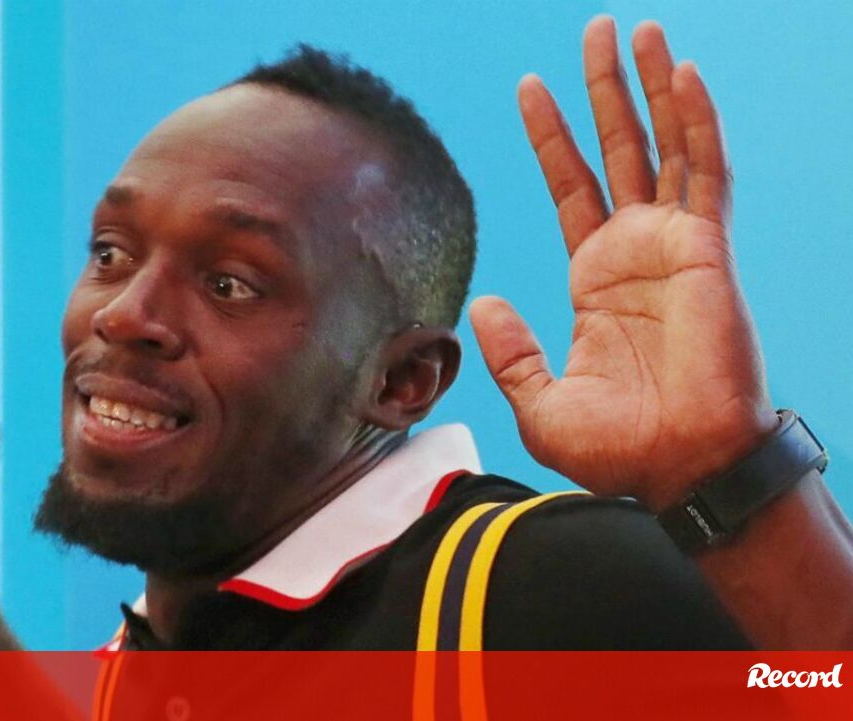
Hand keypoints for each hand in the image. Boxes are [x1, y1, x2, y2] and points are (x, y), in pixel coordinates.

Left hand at [469, 17, 777, 510]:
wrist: (677, 468)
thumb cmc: (618, 449)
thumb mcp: (540, 401)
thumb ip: (512, 350)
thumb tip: (483, 301)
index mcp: (595, 280)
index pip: (570, 187)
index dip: (552, 138)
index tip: (530, 87)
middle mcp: (635, 252)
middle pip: (616, 150)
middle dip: (604, 90)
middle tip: (595, 31)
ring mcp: (673, 245)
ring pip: (662, 146)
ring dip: (651, 88)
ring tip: (637, 31)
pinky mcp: (706, 250)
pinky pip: (704, 173)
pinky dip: (696, 123)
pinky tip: (682, 75)